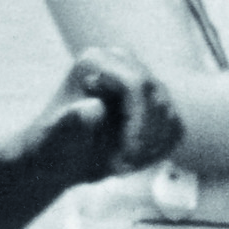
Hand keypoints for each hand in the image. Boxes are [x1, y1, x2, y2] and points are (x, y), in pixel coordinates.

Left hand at [45, 51, 183, 181]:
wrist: (62, 156)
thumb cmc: (55, 147)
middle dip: (144, 137)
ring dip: (149, 148)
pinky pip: (174, 127)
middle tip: (123, 166)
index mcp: (96, 61)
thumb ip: (71, 124)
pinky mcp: (154, 101)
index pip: (136, 85)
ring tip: (121, 165)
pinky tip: (133, 160)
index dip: (139, 122)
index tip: (128, 155)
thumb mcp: (57, 139)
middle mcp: (122, 62)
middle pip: (157, 98)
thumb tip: (93, 108)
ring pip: (168, 114)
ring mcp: (141, 80)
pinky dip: (158, 150)